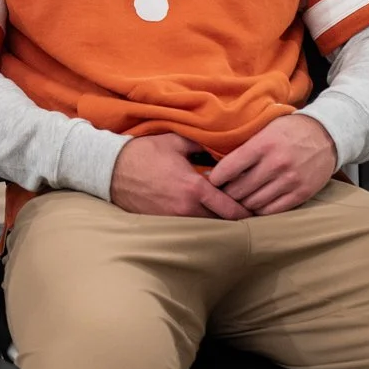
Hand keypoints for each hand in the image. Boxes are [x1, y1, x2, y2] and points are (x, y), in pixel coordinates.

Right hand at [110, 133, 244, 219]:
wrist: (111, 170)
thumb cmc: (144, 153)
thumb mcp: (176, 141)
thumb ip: (203, 145)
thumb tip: (222, 148)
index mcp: (194, 188)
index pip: (230, 209)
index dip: (246, 211)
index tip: (256, 209)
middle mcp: (186, 208)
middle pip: (221, 222)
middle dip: (234, 218)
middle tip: (247, 212)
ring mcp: (173, 219)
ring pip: (205, 226)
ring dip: (216, 221)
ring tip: (227, 214)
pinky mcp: (162, 223)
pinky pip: (188, 226)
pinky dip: (198, 221)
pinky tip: (203, 214)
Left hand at [209, 115, 338, 217]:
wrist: (327, 135)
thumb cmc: (290, 130)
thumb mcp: (266, 129)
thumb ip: (245, 145)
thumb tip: (217, 164)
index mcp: (264, 144)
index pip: (229, 167)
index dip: (216, 178)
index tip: (212, 180)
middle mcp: (276, 163)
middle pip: (239, 190)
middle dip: (226, 194)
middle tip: (222, 193)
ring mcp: (290, 181)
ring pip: (254, 203)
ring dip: (242, 204)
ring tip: (238, 199)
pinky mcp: (301, 194)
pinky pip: (273, 210)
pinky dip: (260, 210)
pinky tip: (256, 204)